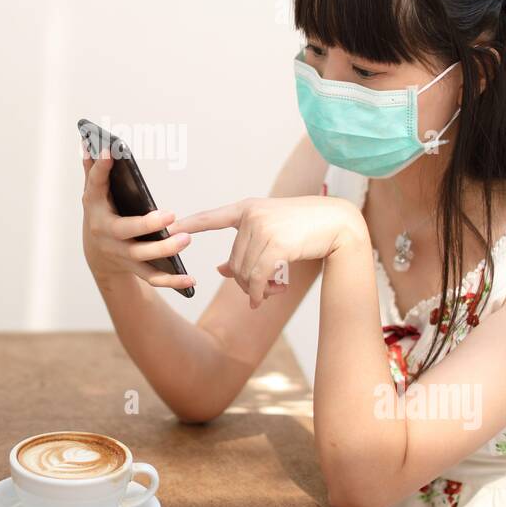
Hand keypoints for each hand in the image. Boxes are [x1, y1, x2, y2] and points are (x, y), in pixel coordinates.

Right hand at [79, 137, 196, 289]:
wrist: (97, 254)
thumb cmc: (102, 213)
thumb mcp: (94, 192)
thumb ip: (94, 169)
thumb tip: (89, 141)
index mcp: (94, 206)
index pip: (95, 185)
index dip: (101, 169)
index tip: (111, 151)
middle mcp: (105, 232)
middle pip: (125, 230)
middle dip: (147, 224)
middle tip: (171, 214)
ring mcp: (119, 253)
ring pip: (141, 256)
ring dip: (164, 249)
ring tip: (187, 238)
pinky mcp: (133, 269)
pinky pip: (153, 278)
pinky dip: (173, 282)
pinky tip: (192, 279)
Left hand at [167, 195, 365, 308]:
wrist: (337, 223)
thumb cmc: (304, 229)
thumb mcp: (272, 234)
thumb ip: (247, 248)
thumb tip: (220, 271)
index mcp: (247, 208)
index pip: (211, 217)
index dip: (189, 225)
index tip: (168, 230)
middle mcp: (251, 215)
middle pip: (233, 260)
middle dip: (245, 281)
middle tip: (263, 291)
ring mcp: (263, 227)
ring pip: (245, 271)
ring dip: (257, 288)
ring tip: (273, 291)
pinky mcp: (276, 243)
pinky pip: (258, 277)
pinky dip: (259, 292)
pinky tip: (265, 298)